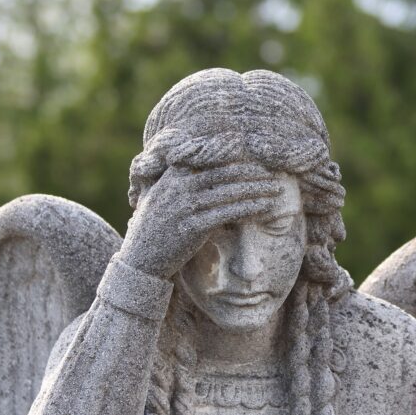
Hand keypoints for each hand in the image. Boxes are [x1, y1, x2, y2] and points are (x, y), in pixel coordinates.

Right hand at [119, 166, 281, 278]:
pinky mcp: (194, 227)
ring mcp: (185, 207)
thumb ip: (177, 180)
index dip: (232, 154)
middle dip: (251, 172)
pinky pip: (228, 213)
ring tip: (275, 189)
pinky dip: (249, 208)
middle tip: (272, 174)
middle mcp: (178, 188)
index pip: (206, 156)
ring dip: (256, 189)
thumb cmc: (154, 228)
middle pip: (223, 172)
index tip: (253, 155)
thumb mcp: (159, 196)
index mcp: (172, 176)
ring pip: (229, 192)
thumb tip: (198, 167)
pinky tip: (265, 207)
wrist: (140, 260)